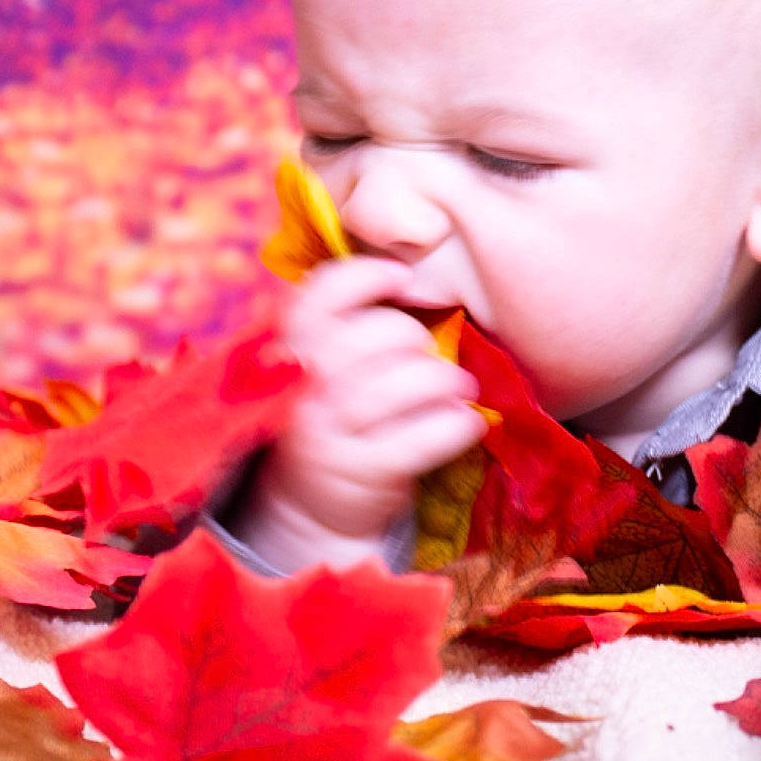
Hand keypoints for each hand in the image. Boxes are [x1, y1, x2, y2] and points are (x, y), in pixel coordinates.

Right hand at [229, 256, 486, 569]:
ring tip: (460, 386)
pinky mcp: (362, 473)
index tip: (404, 277)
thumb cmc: (334, 408)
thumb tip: (417, 260)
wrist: (311, 501)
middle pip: (367, 339)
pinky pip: (418, 440)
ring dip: (442, 382)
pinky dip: (453, 426)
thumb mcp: (324, 361)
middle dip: (411, 336)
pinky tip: (469, 422)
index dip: (366, 277)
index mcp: (291, 346)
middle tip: (429, 349)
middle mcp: (301, 387)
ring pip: (394, 389)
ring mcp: (327, 434)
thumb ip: (352, 317)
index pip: (318, 296)